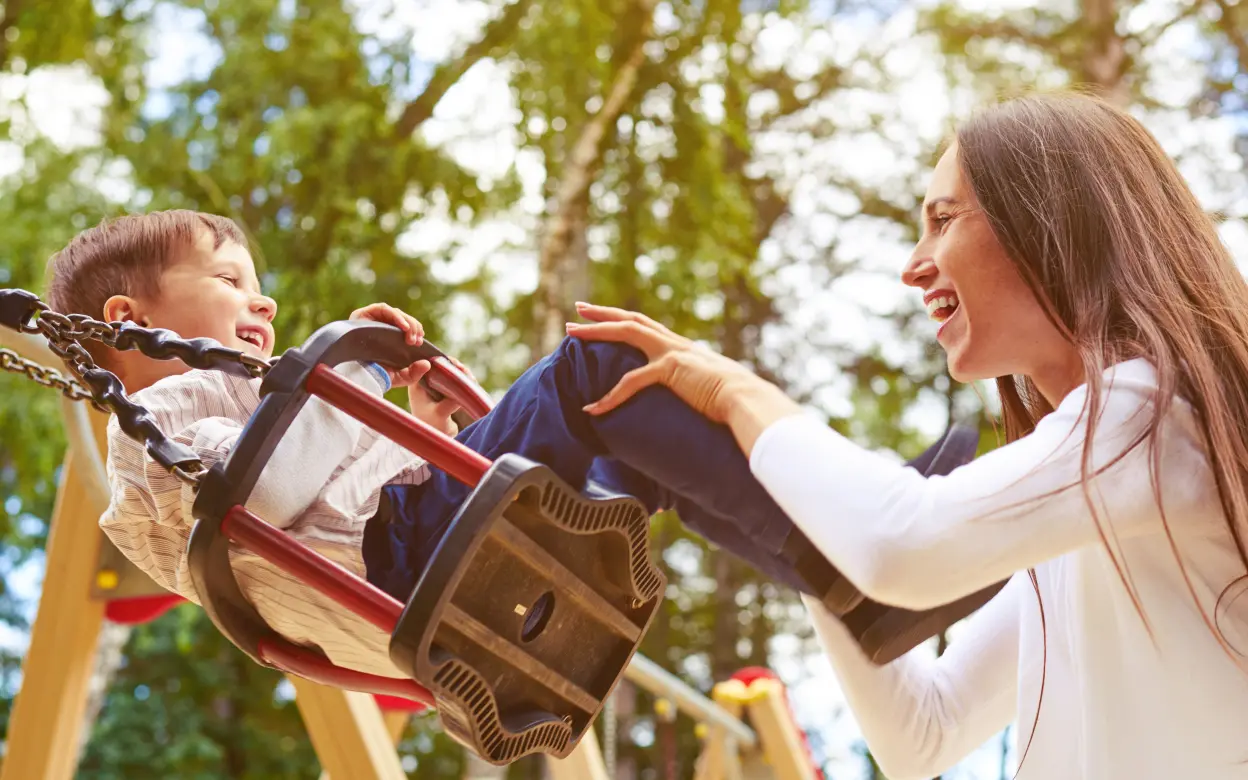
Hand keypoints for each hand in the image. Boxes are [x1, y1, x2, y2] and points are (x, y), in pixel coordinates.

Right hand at [349, 303, 458, 433]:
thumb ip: (415, 372)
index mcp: (388, 337)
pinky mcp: (362, 314)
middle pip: (401, 318)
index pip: (405, 326)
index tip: (420, 341)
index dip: (415, 330)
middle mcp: (379, 327)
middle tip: (416, 341)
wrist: (358, 376)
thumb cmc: (376, 376)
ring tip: (411, 336)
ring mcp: (370, 319)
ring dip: (408, 322)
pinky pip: (383, 309)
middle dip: (413, 327)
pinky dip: (396, 316)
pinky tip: (404, 328)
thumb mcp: (400, 377)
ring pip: (395, 312)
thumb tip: (427, 364)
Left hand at [564, 302, 767, 422]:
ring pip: (626, 332)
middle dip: (602, 313)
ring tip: (571, 332)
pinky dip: (609, 397)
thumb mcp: (708, 388)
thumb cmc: (732, 400)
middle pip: (631, 319)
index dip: (622, 319)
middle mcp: (674, 343)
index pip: (645, 326)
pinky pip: (631, 381)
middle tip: (577, 309)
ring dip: (596, 331)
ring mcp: (671, 353)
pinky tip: (593, 408)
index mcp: (681, 347)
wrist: (746, 399)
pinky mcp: (670, 370)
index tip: (603, 316)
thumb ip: (695, 386)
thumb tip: (692, 397)